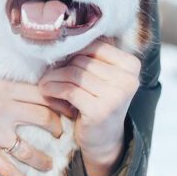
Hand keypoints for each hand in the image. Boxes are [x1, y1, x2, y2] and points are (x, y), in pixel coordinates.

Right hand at [0, 56, 62, 175]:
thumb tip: (13, 67)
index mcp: (2, 88)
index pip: (42, 94)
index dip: (59, 101)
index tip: (67, 107)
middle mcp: (3, 111)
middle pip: (44, 120)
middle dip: (58, 128)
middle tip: (60, 133)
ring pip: (30, 150)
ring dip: (44, 159)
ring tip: (49, 163)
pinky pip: (7, 171)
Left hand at [38, 39, 140, 175]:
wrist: (103, 139)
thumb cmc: (97, 102)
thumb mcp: (101, 77)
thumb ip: (91, 57)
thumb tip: (62, 35)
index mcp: (131, 65)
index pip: (95, 45)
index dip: (74, 51)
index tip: (61, 61)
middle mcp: (128, 79)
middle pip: (82, 59)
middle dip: (60, 66)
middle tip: (48, 75)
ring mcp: (116, 95)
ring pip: (73, 73)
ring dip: (52, 78)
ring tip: (44, 84)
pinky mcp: (100, 110)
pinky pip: (68, 90)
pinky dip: (52, 89)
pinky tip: (46, 92)